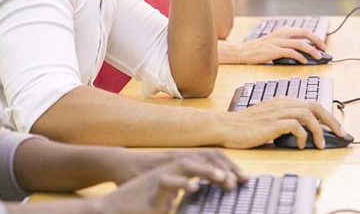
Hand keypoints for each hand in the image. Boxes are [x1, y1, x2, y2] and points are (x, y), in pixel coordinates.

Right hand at [95, 156, 247, 213]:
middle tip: (241, 180)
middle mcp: (174, 166)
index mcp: (181, 168)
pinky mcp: (153, 183)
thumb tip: (201, 198)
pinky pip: (169, 181)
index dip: (227, 167)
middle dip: (224, 168)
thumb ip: (184, 194)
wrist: (116, 200)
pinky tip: (195, 190)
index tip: (243, 179)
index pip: (208, 161)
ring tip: (223, 181)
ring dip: (208, 171)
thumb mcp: (169, 196)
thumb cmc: (142, 200)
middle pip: (203, 159)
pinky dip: (183, 184)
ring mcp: (164, 173)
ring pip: (189, 165)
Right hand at [220, 27, 327, 64]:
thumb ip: (286, 43)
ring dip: (311, 50)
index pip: (303, 30)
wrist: (242, 51)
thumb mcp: (274, 42)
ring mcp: (277, 42)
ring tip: (318, 57)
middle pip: (304, 33)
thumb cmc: (258, 49)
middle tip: (324, 48)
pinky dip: (300, 56)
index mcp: (283, 30)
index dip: (314, 36)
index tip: (322, 44)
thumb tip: (303, 52)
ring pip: (300, 43)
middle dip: (317, 40)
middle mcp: (281, 34)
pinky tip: (304, 61)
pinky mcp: (273, 50)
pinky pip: (291, 52)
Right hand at [220, 97, 345, 148]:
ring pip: (308, 114)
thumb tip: (303, 131)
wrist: (226, 126)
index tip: (335, 127)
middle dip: (331, 120)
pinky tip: (300, 145)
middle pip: (315, 105)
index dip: (326, 114)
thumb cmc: (244, 126)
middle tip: (341, 133)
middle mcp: (282, 103)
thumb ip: (283, 119)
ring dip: (319, 130)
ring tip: (320, 144)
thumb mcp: (267, 118)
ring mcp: (277, 111)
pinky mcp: (272, 122)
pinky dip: (303, 136)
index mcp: (282, 100)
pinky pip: (296, 126)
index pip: (310, 103)